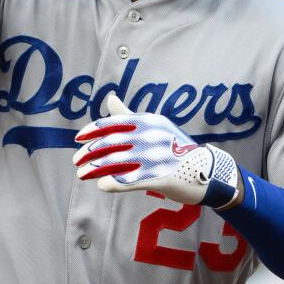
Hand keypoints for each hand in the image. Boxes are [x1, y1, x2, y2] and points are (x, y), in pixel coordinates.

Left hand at [73, 95, 239, 208]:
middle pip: (111, 143)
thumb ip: (129, 115)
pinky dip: (113, 183)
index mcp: (148, 121)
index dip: (92, 131)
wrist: (208, 171)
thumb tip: (109, 97)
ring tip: (82, 175)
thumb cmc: (176, 148)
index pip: (113, 123)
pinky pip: (130, 180)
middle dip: (89, 152)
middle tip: (76, 160)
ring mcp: (156, 157)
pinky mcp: (161, 177)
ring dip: (94, 169)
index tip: (77, 139)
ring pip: (116, 162)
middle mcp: (151, 136)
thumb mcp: (155, 125)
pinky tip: (102, 186)